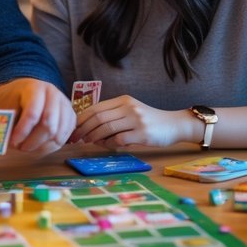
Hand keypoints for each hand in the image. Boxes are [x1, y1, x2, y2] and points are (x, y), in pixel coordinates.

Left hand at [0, 78, 74, 155]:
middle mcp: (54, 94)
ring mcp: (65, 105)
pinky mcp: (71, 117)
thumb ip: (6, 122)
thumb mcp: (4, 106)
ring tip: (27, 147)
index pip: (33, 113)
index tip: (12, 143)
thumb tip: (5, 142)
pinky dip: (50, 147)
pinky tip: (38, 146)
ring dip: (41, 147)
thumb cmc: (11, 100)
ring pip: (58, 134)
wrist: (22, 92)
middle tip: (20, 148)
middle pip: (49, 125)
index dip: (22, 132)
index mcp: (35, 88)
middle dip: (33, 142)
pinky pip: (64, 138)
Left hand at [71, 95, 191, 148]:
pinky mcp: (142, 134)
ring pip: (106, 128)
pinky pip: (119, 139)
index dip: (81, 119)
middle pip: (98, 117)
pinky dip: (109, 144)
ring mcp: (136, 120)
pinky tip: (107, 146)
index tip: (72, 129)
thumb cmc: (149, 120)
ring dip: (93, 137)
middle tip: (74, 139)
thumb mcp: (130, 112)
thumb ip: (112, 117)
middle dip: (83, 129)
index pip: (95, 108)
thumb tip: (88, 130)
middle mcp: (128, 107)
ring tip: (88, 142)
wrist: (174, 125)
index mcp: (123, 100)